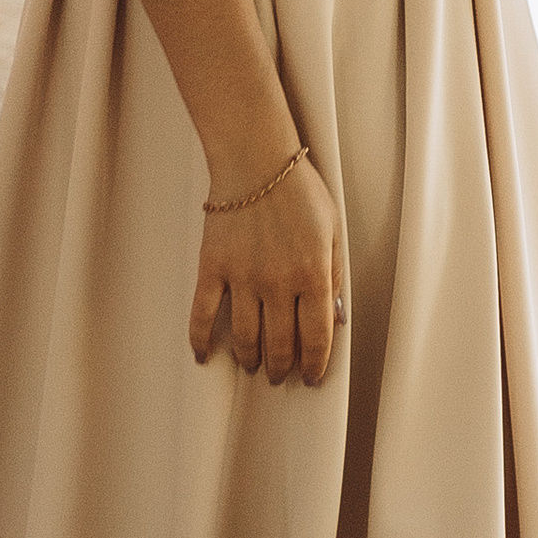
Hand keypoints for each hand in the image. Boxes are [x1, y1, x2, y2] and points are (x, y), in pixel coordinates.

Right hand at [189, 152, 340, 388]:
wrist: (256, 160)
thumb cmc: (299, 189)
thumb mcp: (333, 229)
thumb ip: (335, 275)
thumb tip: (336, 317)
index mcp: (312, 274)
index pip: (317, 335)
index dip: (316, 363)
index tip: (312, 377)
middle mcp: (277, 283)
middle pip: (280, 343)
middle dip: (282, 367)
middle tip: (280, 377)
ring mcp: (242, 278)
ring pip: (245, 336)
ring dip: (250, 358)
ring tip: (253, 366)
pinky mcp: (212, 268)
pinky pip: (203, 314)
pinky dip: (201, 340)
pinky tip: (204, 356)